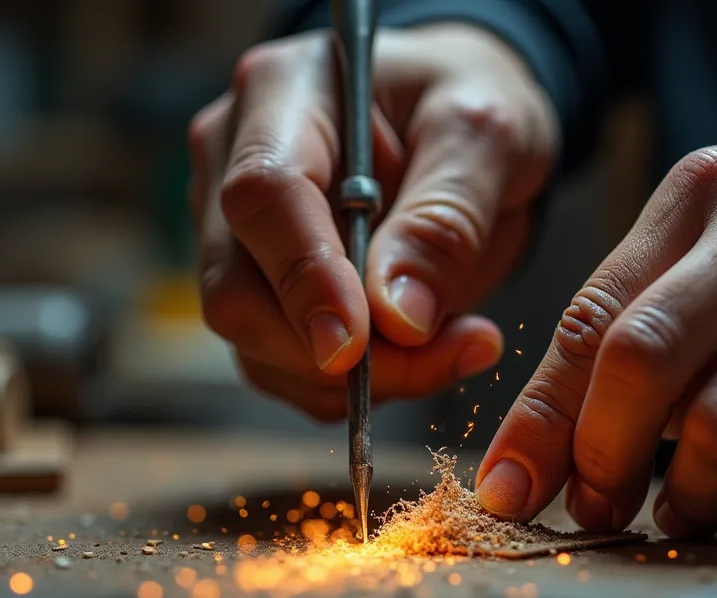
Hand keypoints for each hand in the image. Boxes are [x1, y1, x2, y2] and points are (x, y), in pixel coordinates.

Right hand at [189, 24, 556, 418]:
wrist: (462, 126)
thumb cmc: (469, 106)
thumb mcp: (485, 136)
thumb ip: (445, 218)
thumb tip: (397, 318)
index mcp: (282, 93)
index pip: (263, 195)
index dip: (304, 276)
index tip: (357, 346)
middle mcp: (230, 160)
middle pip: (237, 288)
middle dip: (334, 352)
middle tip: (448, 353)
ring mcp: (231, 230)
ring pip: (255, 345)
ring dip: (355, 379)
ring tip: (457, 346)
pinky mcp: (257, 288)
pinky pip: (283, 367)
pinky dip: (352, 386)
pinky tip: (423, 355)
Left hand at [475, 120, 716, 538]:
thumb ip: (640, 306)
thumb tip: (556, 437)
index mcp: (702, 195)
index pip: (594, 318)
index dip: (540, 420)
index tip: (509, 486)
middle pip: (643, 364)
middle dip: (600, 457)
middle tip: (595, 504)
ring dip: (686, 496)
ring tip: (680, 511)